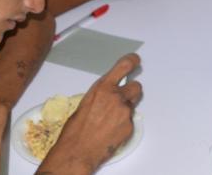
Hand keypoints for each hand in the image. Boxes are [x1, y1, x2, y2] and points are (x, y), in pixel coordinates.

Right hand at [38, 54, 142, 174]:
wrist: (78, 150)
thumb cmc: (75, 129)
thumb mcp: (86, 102)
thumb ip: (102, 95)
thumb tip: (109, 95)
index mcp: (103, 87)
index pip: (124, 66)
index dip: (133, 61)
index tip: (136, 60)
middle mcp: (116, 97)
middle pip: (136, 86)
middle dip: (130, 91)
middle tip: (122, 99)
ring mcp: (125, 112)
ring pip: (133, 104)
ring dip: (126, 108)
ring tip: (111, 119)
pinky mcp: (129, 126)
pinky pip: (130, 121)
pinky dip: (123, 124)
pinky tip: (111, 130)